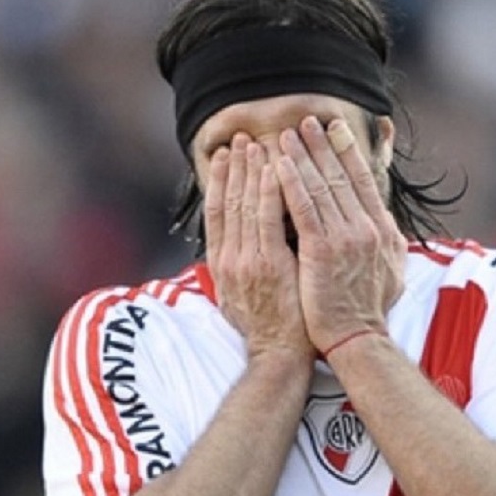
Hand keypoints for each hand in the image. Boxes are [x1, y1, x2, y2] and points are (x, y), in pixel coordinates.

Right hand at [204, 135, 312, 360]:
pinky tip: (276, 169)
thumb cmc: (270, 328)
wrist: (279, 356)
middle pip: (227, 202)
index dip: (219, 182)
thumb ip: (241, 266)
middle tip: (240, 139)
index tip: (224, 156)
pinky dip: (270, 191)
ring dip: (250, 171)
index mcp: (222, 263)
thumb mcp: (242, 295)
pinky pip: (268, 219)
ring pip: (244, 205)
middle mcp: (229, 258)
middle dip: (234, 168)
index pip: (217, 212)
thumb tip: (239, 245)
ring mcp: (247, 261)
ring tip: (256, 144)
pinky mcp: (269, 265)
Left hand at [276, 116, 403, 355]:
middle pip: (340, 177)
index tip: (335, 129)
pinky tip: (277, 165)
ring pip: (320, 187)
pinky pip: (303, 209)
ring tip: (284, 135)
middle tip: (305, 121)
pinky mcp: (321, 251)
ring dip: (300, 157)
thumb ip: (388, 243)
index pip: (364, 181)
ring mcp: (346, 239)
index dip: (348, 152)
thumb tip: (387, 223)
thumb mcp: (392, 271)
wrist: (357, 339)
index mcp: (383, 231)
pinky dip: (290, 183)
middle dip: (321, 146)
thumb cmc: (367, 309)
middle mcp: (368, 229)